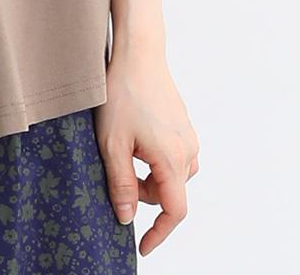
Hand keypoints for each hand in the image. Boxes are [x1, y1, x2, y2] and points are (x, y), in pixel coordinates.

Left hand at [94, 44, 199, 257]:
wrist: (138, 53)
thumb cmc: (122, 94)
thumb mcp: (112, 142)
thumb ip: (121, 184)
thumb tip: (126, 218)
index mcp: (172, 159)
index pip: (174, 211)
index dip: (159, 233)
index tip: (142, 246)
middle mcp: (187, 150)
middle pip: (169, 193)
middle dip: (142, 195)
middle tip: (115, 173)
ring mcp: (187, 136)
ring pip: (170, 175)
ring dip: (147, 176)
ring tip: (122, 150)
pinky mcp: (182, 125)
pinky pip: (171, 156)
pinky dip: (153, 160)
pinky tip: (133, 138)